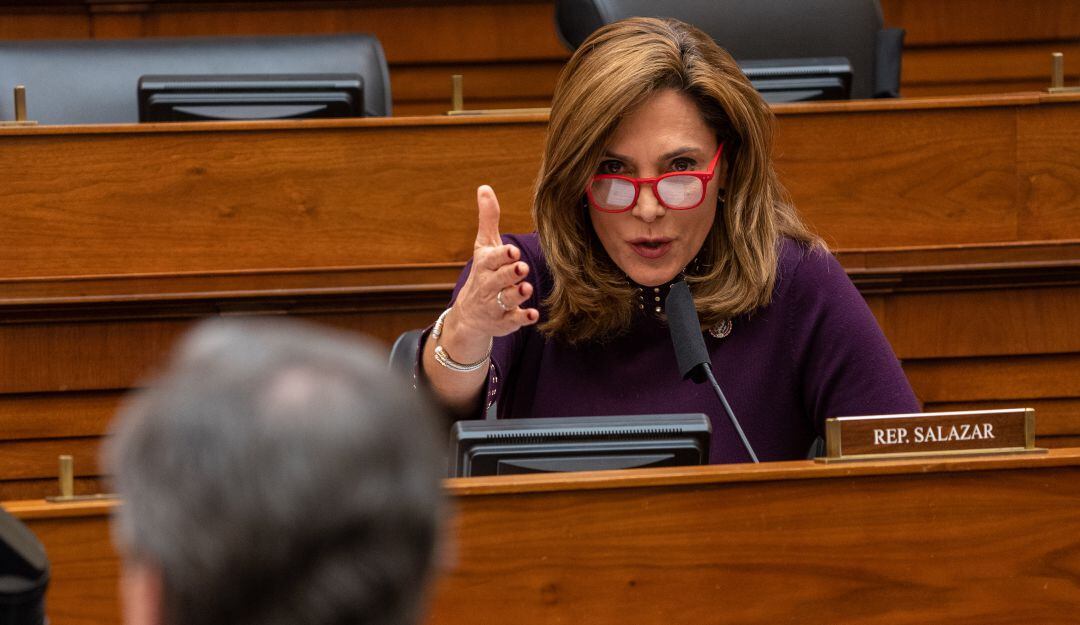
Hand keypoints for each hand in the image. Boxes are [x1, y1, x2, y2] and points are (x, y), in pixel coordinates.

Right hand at [450, 185, 538, 339]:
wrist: (469, 315)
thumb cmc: (483, 273)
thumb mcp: (484, 246)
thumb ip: (488, 219)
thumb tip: (485, 187)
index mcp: (485, 265)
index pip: (492, 259)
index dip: (501, 256)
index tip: (511, 251)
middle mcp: (488, 286)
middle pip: (498, 279)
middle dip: (509, 274)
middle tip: (521, 267)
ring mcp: (496, 305)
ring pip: (506, 300)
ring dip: (516, 295)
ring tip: (526, 288)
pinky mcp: (504, 321)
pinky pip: (513, 321)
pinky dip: (522, 318)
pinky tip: (533, 315)